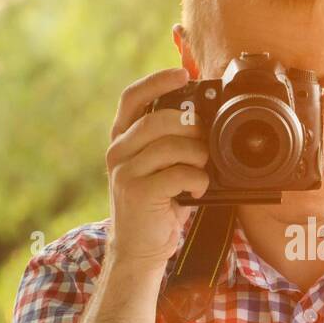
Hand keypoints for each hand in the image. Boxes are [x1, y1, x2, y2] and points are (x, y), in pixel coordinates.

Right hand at [105, 67, 209, 273]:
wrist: (138, 249)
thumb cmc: (156, 205)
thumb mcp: (160, 168)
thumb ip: (171, 142)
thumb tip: (203, 119)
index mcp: (122, 140)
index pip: (132, 98)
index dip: (156, 81)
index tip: (182, 73)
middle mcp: (118, 152)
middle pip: (159, 119)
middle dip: (192, 126)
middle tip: (206, 140)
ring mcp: (125, 171)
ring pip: (172, 146)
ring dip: (198, 157)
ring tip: (203, 170)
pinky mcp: (138, 192)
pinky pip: (179, 173)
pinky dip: (198, 180)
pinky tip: (198, 189)